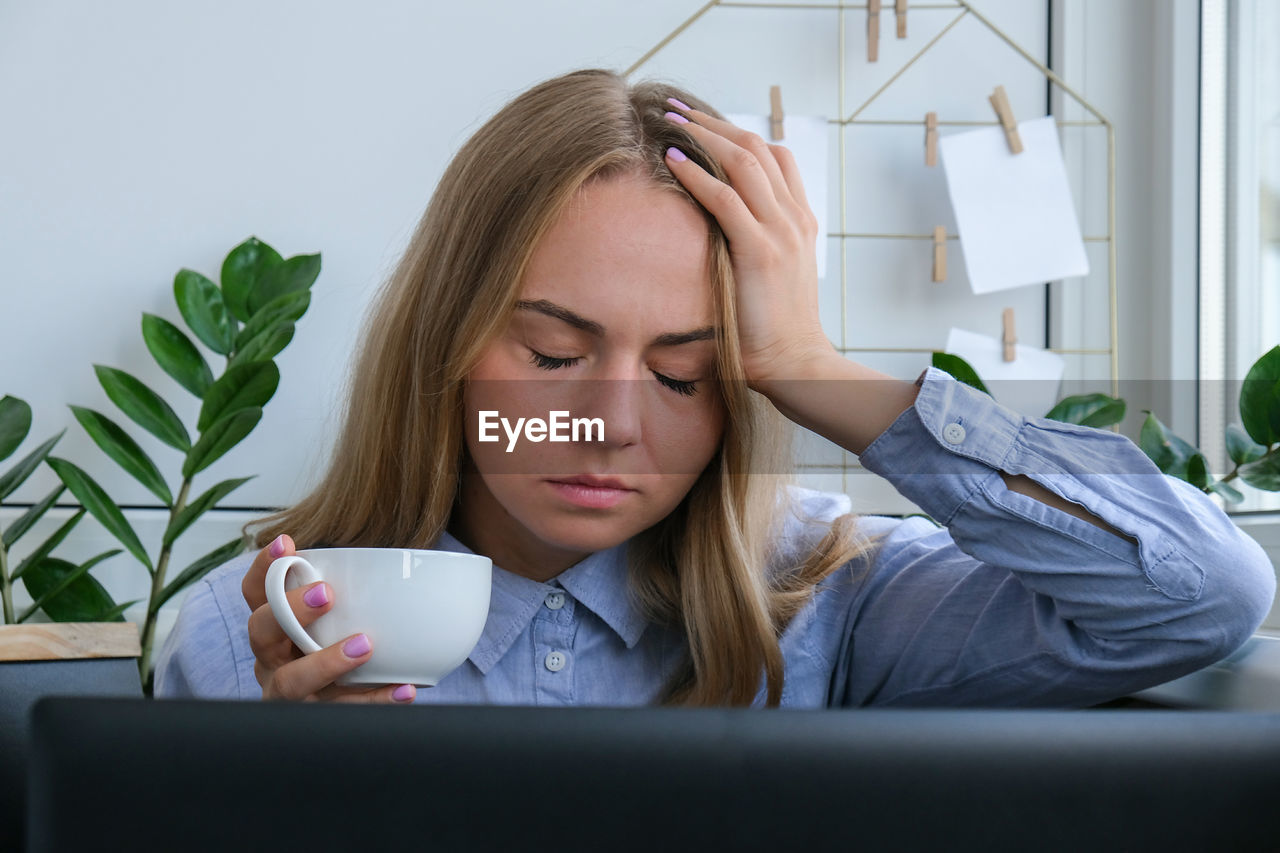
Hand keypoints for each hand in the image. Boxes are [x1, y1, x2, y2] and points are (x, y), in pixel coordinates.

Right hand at [242, 534, 416, 702]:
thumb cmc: (341, 645)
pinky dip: (373, 700)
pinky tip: (403, 688)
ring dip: (326, 662)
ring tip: (364, 645)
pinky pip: (339, 713)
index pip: (255, 593)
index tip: (286, 543)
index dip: (263, 568)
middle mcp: (272, 658)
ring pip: (290, 681)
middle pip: (261, 632)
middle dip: (289, 610)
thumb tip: (398, 556)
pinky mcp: (313, 720)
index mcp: (274, 626)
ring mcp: (288, 692)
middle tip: (327, 593)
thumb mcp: (338, 616)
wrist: (346, 707)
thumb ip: (348, 590)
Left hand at [662, 101, 834, 385]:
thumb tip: (713, 235)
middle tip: (675, 110)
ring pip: (743, 162)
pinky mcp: (761, 252)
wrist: (796, 363)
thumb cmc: (773, 330)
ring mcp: (781, 232)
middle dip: (713, 123)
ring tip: (669, 124)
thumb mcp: (771, 277)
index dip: (736, 133)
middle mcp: (794, 218)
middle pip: (757, 147)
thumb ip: (752, 247)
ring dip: (702, 137)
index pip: (774, 156)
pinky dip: (698, 174)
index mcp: (799, 221)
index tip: (700, 124)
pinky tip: (672, 161)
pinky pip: (726, 199)